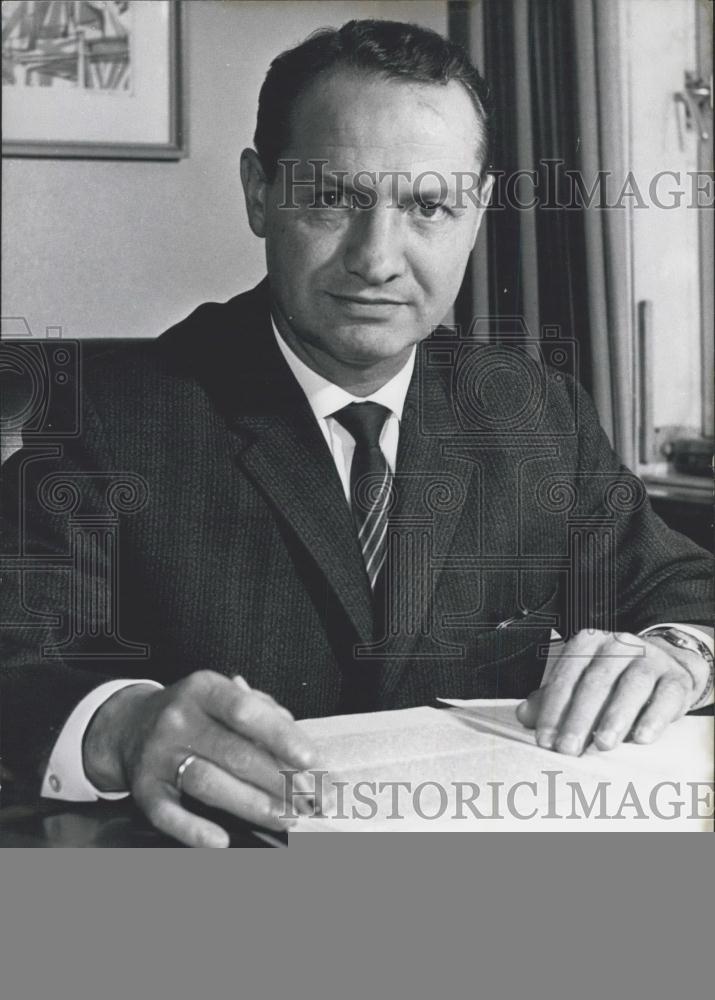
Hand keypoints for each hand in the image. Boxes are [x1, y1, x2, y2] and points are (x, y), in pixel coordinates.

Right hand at [83, 671, 321, 846]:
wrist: (129, 725)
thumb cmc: (195, 713)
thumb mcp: (224, 698)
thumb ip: (264, 715)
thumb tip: (300, 751)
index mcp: (203, 689)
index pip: (246, 711)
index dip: (281, 736)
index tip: (311, 761)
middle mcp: (178, 719)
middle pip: (234, 754)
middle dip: (278, 781)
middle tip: (310, 801)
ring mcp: (158, 755)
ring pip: (208, 784)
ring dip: (252, 805)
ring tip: (285, 818)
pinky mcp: (144, 789)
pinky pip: (168, 814)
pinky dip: (194, 830)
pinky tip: (222, 840)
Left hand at [516, 629, 708, 755]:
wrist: (664, 666)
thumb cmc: (612, 680)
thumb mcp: (579, 684)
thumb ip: (550, 700)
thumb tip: (523, 715)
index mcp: (588, 644)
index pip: (566, 676)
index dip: (553, 709)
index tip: (545, 740)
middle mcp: (618, 645)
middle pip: (596, 681)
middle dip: (579, 717)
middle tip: (568, 748)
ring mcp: (650, 658)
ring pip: (632, 684)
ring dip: (615, 716)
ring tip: (603, 744)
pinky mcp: (675, 677)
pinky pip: (666, 695)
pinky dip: (654, 718)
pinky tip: (642, 738)